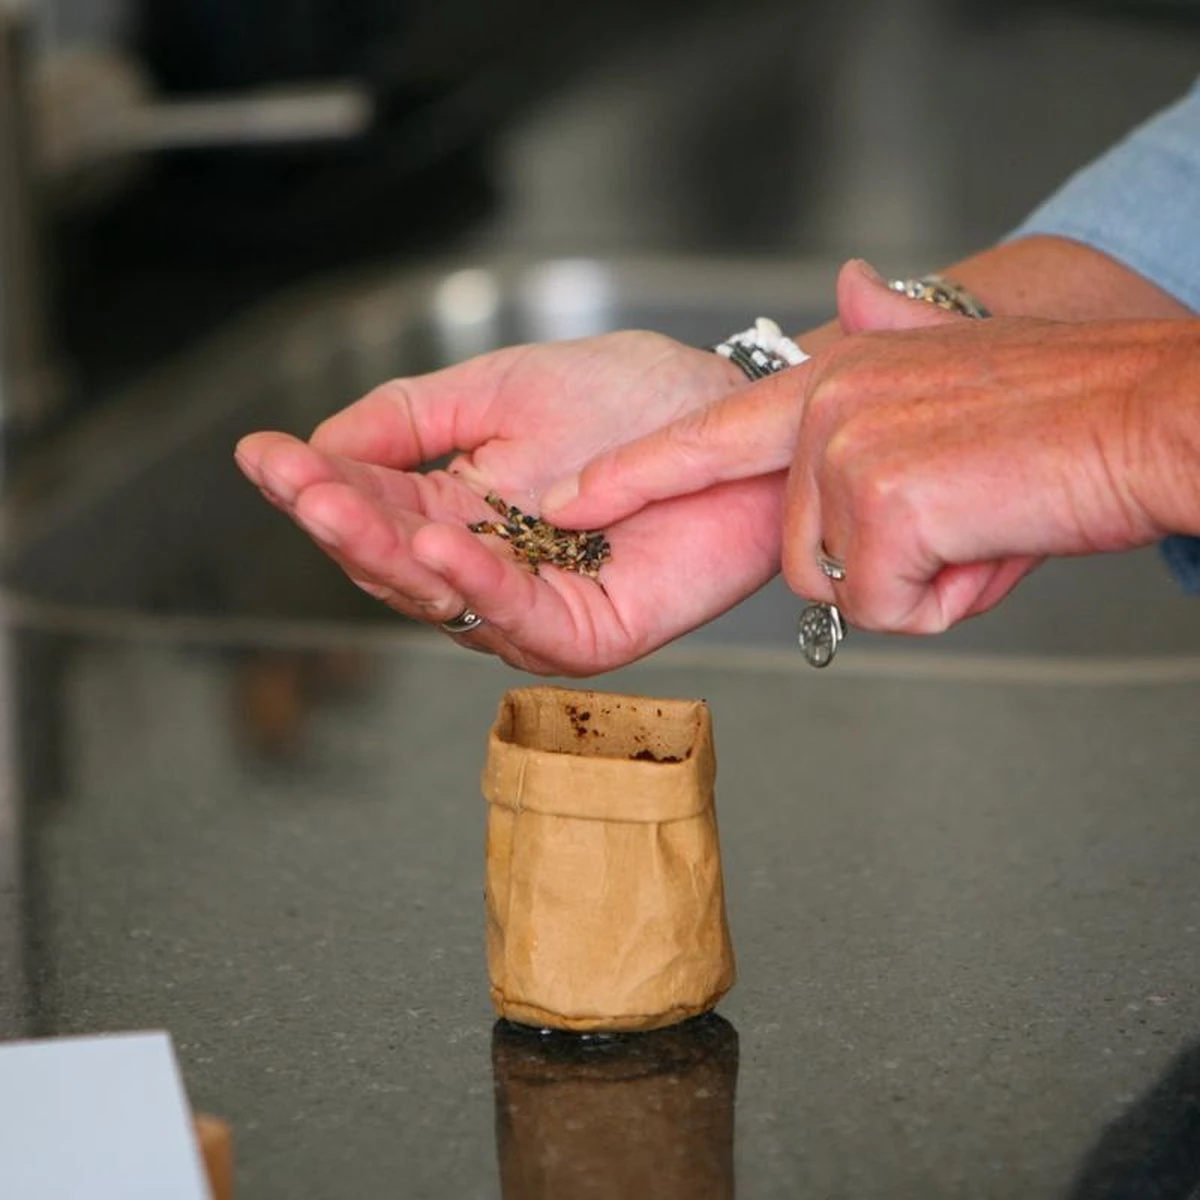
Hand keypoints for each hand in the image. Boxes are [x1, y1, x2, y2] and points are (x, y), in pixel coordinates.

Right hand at [235, 331, 788, 673]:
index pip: (373, 506)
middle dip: (339, 523)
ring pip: (445, 599)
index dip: (316, 485)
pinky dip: (481, 585)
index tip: (260, 453)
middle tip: (291, 483)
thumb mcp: (504, 387)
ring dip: (391, 557)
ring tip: (340, 509)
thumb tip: (320, 444)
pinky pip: (525, 620)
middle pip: (395, 562)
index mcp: (460, 507)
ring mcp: (536, 606)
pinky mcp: (592, 632)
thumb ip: (414, 415)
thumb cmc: (636, 397)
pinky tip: (441, 543)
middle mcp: (488, 565)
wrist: (736, 413)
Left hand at [545, 262, 1199, 634]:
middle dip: (879, 561)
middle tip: (961, 518)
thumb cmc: (1070, 410)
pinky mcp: (880, 502)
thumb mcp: (960, 367)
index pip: (713, 430)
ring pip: (841, 583)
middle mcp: (829, 405)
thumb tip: (852, 279)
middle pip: (798, 548)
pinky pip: (885, 606)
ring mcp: (848, 450)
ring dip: (919, 580)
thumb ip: (891, 338)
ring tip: (983, 523)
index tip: (575, 494)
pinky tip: (991, 542)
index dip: (640, 469)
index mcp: (840, 377)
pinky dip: (948, 599)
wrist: (1162, 414)